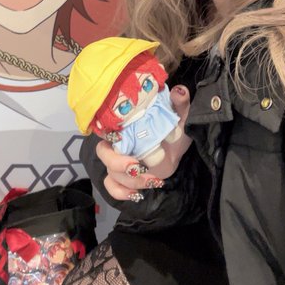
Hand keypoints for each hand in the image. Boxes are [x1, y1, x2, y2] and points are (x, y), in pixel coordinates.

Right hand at [97, 85, 191, 200]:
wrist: (176, 148)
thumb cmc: (173, 129)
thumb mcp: (179, 116)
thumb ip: (180, 103)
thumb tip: (179, 90)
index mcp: (126, 126)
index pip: (105, 126)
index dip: (106, 133)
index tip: (119, 137)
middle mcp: (118, 143)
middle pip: (103, 153)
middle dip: (117, 162)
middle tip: (136, 166)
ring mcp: (119, 162)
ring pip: (111, 173)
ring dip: (130, 181)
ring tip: (153, 179)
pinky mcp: (124, 179)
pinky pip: (112, 187)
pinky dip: (121, 193)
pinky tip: (136, 194)